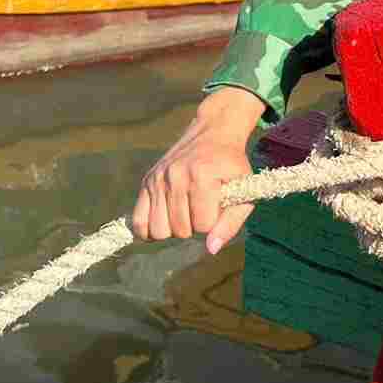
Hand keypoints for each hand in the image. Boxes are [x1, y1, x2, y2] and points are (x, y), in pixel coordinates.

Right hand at [130, 86, 264, 252]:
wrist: (214, 133)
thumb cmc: (232, 166)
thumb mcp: (244, 190)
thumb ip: (232, 222)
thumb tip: (211, 249)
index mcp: (202, 175)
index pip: (204, 225)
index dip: (214, 222)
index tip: (218, 206)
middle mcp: (176, 176)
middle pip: (180, 230)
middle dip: (194, 227)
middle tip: (201, 209)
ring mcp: (158, 178)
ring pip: (159, 230)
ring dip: (174, 229)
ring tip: (185, 213)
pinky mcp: (147, 181)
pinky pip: (138, 221)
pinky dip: (149, 230)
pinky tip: (164, 221)